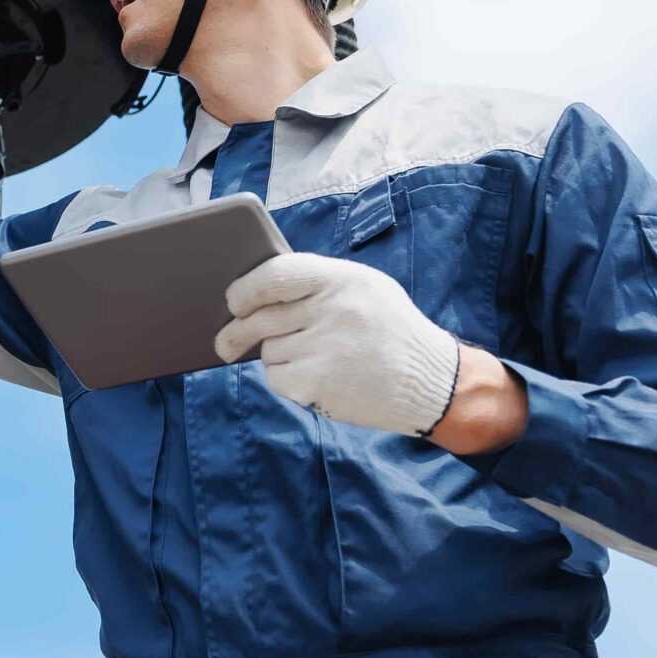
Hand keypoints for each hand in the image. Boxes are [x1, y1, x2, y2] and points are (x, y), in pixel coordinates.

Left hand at [216, 253, 461, 437]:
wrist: (432, 382)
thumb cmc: (390, 332)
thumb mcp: (365, 290)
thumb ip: (318, 285)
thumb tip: (254, 292)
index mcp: (343, 279)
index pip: (275, 274)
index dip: (245, 288)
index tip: (232, 300)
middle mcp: (332, 310)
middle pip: (260, 317)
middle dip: (236, 331)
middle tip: (224, 342)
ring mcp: (323, 348)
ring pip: (269, 349)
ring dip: (279, 356)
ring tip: (317, 359)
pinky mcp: (316, 382)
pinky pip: (277, 377)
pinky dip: (287, 380)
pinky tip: (317, 379)